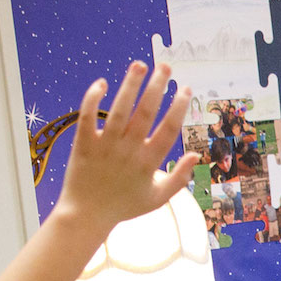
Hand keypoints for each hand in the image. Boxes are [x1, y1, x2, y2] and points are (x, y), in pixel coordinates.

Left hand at [53, 60, 197, 234]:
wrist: (86, 215)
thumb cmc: (124, 207)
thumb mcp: (157, 198)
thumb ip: (179, 178)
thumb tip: (196, 155)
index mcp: (149, 163)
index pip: (168, 129)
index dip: (179, 107)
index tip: (185, 88)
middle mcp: (129, 151)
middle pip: (146, 112)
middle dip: (157, 87)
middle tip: (165, 67)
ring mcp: (105, 146)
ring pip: (119, 109)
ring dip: (130, 85)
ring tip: (140, 64)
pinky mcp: (83, 144)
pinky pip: (88, 116)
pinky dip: (93, 98)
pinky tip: (102, 82)